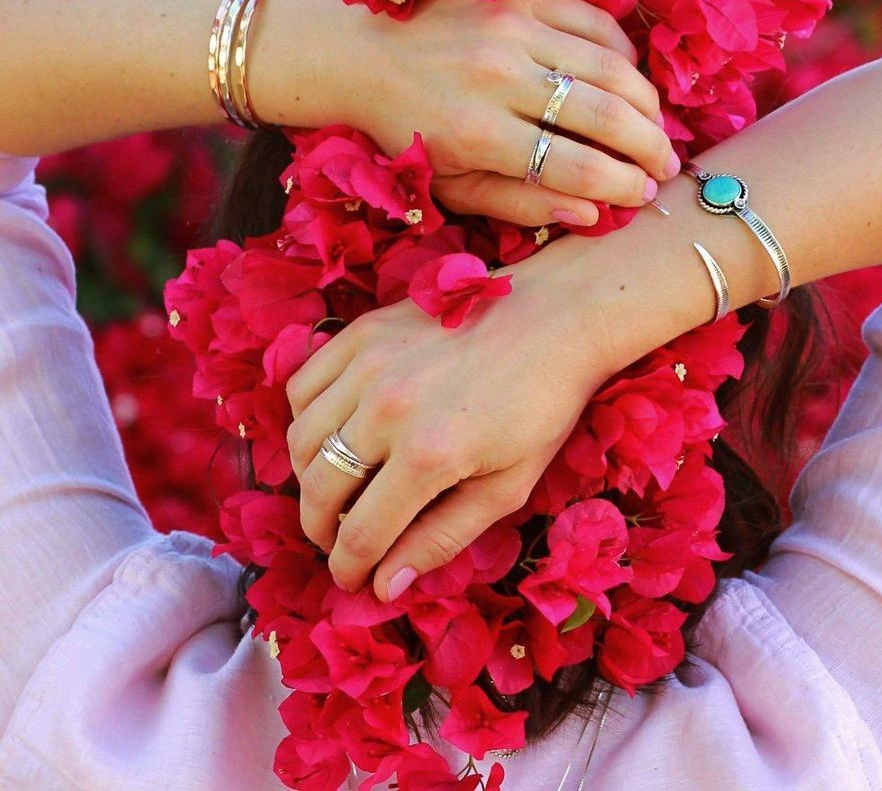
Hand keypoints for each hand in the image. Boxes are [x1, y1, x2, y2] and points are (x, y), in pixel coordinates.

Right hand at [283, 248, 616, 600]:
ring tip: (335, 491)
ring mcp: (369, 364)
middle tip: (337, 542)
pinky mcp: (363, 332)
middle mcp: (387, 408)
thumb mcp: (508, 486)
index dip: (349, 568)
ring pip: (302, 440)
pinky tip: (333, 433)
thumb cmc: (541, 407)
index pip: (360, 533)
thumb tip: (385, 587)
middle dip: (319, 530)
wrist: (554, 320)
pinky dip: (306, 419)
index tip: (351, 580)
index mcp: (429, 455)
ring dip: (310, 477)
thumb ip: (442, 538)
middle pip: (318, 489)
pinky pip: (303, 386)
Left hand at [341, 0, 677, 226]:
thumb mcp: (450, 185)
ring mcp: (511, 27)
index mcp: (479, 135)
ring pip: (610, 67)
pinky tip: (629, 79)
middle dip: (649, 146)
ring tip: (657, 127)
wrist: (360, 53)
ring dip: (647, 102)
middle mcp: (499, 77)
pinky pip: (594, 21)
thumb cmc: (408, 132)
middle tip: (667, 165)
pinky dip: (623, 53)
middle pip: (604, 115)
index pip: (575, 166)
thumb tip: (590, 214)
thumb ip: (518, 205)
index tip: (644, 194)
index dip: (620, 185)